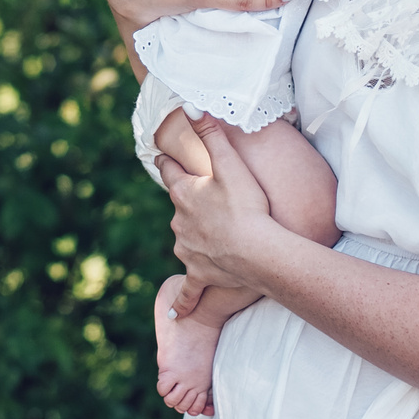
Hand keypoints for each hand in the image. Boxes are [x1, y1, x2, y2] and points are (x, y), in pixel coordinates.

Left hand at [161, 120, 285, 297]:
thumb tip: (190, 105)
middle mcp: (179, 221)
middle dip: (186, 201)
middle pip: (177, 206)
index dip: (167, 162)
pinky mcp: (199, 274)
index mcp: (185, 193)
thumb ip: (211, 134)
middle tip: (201, 199)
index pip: (169, 171)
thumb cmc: (246, 205)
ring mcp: (187, 249)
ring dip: (191, 237)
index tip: (162, 156)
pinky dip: (184, 300)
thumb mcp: (230, 164)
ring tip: (208, 237)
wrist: (256, 251)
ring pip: (183, 240)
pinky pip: (189, 290)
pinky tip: (177, 313)